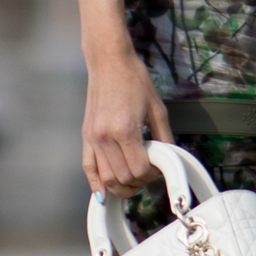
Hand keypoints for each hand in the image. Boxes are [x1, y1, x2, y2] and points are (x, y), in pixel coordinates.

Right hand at [81, 46, 172, 197]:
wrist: (109, 62)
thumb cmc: (134, 80)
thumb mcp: (156, 108)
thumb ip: (163, 137)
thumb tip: (169, 158)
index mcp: (125, 130)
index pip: (138, 169)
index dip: (151, 176)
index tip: (157, 169)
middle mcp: (105, 137)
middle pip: (122, 177)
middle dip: (138, 183)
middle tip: (148, 176)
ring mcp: (92, 137)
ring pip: (105, 178)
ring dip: (120, 187)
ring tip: (133, 183)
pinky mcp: (85, 135)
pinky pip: (88, 167)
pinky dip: (96, 184)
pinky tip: (104, 194)